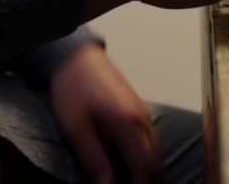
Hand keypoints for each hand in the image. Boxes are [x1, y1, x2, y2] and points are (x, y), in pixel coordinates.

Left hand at [50, 43, 157, 183]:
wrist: (77, 57)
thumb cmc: (73, 90)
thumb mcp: (76, 128)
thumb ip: (94, 159)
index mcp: (129, 125)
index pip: (144, 166)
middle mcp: (142, 119)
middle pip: (155, 159)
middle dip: (146, 178)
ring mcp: (143, 112)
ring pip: (154, 148)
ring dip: (146, 166)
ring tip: (130, 179)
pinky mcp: (138, 107)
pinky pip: (149, 136)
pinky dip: (144, 153)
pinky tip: (129, 159)